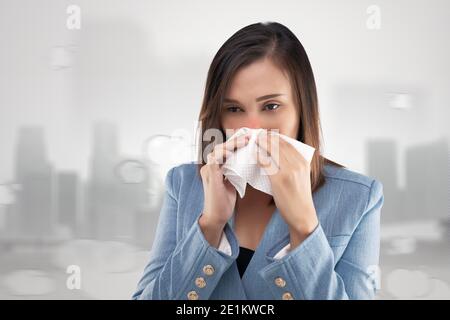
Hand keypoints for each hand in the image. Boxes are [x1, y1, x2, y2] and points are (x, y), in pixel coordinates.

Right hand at [199, 132, 249, 246]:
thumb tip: (251, 162)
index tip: (251, 139)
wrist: (217, 217)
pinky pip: (216, 158)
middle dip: (236, 140)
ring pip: (219, 150)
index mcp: (215, 167)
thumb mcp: (233, 182)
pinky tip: (236, 152)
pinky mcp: (210, 174)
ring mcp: (208, 169)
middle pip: (222, 147)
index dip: (237, 143)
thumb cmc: (224, 202)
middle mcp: (210, 166)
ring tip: (246, 140)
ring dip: (232, 144)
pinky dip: (226, 153)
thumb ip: (237, 171)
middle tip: (251, 136)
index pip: (226, 150)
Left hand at [255, 131, 318, 248]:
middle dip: (265, 138)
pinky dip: (258, 157)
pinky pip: (266, 163)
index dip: (274, 137)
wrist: (302, 215)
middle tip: (254, 135)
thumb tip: (276, 153)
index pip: (287, 143)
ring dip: (260, 144)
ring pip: (272, 151)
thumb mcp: (300, 177)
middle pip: (278, 144)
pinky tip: (252, 156)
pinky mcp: (280, 180)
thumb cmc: (298, 197)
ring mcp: (289, 171)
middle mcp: (298, 163)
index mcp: (303, 161)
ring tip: (251, 142)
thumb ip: (291, 164)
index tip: (264, 134)